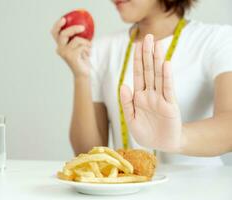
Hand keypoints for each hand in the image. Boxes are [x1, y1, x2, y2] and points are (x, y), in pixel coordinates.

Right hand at [51, 18, 91, 77]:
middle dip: (73, 29)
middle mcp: (60, 49)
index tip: (64, 19)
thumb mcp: (80, 46)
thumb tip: (85, 25)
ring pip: (76, 40)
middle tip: (83, 27)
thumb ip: (79, 37)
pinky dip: (87, 48)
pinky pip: (81, 46)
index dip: (57, 25)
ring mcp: (65, 53)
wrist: (83, 72)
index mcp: (60, 45)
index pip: (55, 33)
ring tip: (89, 46)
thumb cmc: (82, 58)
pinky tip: (89, 53)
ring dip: (86, 42)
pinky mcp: (71, 57)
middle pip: (63, 34)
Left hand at [120, 34, 182, 151]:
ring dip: (157, 60)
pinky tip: (165, 64)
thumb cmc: (146, 133)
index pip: (138, 74)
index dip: (137, 60)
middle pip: (148, 70)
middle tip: (147, 36)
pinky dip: (167, 77)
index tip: (137, 44)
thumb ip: (126, 103)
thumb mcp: (131, 119)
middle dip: (147, 54)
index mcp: (139, 96)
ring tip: (157, 44)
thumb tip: (123, 85)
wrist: (162, 145)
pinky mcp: (170, 106)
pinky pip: (168, 89)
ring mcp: (160, 98)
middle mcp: (150, 94)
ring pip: (158, 75)